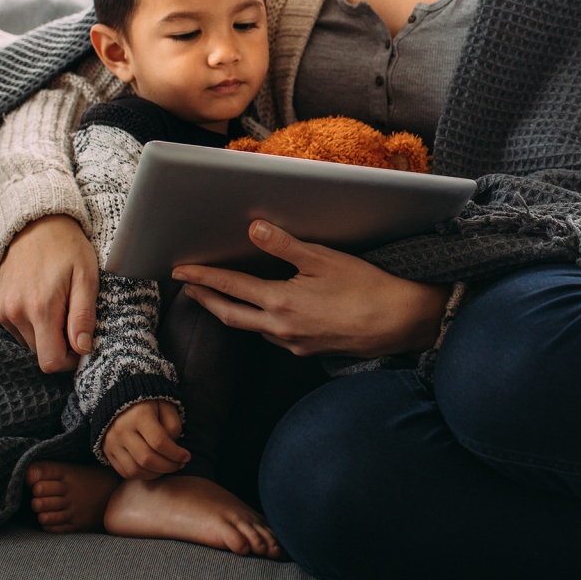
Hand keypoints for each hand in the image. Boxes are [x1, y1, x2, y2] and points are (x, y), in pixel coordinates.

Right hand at [0, 214, 97, 372]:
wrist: (33, 224)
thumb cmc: (66, 248)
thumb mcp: (86, 277)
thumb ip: (84, 315)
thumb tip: (83, 348)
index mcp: (40, 308)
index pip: (50, 361)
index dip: (69, 360)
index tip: (81, 344)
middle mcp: (15, 313)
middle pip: (40, 353)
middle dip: (59, 344)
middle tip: (72, 317)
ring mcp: (2, 312)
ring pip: (29, 343)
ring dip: (45, 334)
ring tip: (57, 305)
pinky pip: (17, 331)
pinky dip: (31, 325)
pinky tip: (40, 301)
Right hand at [102, 399, 192, 480]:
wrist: (121, 399)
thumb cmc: (150, 403)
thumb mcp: (166, 405)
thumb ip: (173, 425)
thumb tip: (174, 448)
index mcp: (139, 415)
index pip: (159, 442)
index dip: (176, 454)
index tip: (187, 456)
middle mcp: (122, 430)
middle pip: (147, 459)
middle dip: (168, 466)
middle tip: (180, 465)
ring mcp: (112, 443)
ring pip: (135, 470)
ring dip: (156, 474)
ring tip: (167, 467)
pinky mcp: (108, 452)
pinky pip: (125, 472)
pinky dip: (142, 475)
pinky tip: (154, 469)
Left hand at [174, 221, 448, 357]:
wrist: (399, 321)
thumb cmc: (365, 286)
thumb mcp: (323, 258)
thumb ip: (284, 245)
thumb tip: (253, 228)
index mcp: (280, 302)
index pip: (230, 286)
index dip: (202, 277)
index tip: (181, 271)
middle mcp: (280, 328)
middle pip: (230, 315)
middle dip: (206, 299)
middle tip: (187, 288)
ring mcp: (293, 344)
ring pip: (251, 328)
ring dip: (231, 311)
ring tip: (220, 297)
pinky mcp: (308, 351)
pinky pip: (274, 336)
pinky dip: (259, 321)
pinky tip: (265, 312)